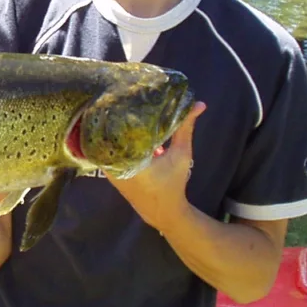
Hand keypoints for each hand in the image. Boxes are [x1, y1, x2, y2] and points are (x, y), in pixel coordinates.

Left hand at [106, 101, 205, 231]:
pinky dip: (117, 139)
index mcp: (130, 158)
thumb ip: (185, 128)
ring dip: (118, 128)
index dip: (124, 110)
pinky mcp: (108, 170)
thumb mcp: (181, 154)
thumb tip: (199, 104)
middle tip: (127, 98)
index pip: (120, 126)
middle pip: (112, 130)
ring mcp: (108, 167)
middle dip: (120, 116)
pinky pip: (110, 149)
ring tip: (126, 108)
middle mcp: (114, 161)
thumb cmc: (173, 183)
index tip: (129, 95)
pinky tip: (125, 127)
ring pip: (110, 139)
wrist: (162, 211)